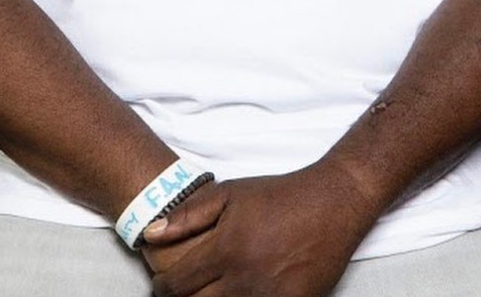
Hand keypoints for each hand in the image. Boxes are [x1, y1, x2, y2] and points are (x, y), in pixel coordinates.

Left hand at [144, 162, 378, 296]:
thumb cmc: (277, 196)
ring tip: (212, 291)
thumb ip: (188, 215)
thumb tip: (150, 233)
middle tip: (182, 291)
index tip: (161, 285)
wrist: (330, 204)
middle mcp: (244, 278)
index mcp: (225, 249)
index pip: (178, 285)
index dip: (162, 288)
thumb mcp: (230, 194)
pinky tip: (239, 294)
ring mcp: (269, 296)